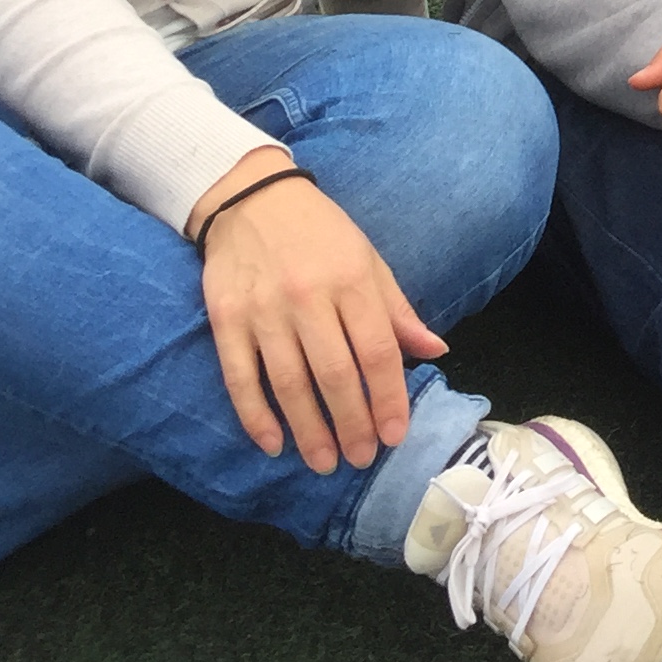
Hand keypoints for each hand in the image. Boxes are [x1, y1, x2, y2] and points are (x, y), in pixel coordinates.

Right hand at [190, 151, 445, 472]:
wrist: (252, 198)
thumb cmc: (320, 234)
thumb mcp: (368, 260)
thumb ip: (397, 311)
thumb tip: (436, 350)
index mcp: (352, 281)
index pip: (378, 352)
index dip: (389, 398)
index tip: (396, 435)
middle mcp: (309, 297)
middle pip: (335, 375)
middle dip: (352, 424)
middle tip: (361, 458)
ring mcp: (264, 310)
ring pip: (289, 383)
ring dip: (309, 430)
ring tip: (324, 463)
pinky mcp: (226, 319)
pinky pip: (240, 377)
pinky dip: (255, 415)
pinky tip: (272, 444)